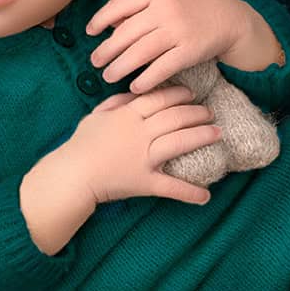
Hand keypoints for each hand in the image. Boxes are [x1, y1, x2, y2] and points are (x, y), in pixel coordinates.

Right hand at [63, 82, 219, 205]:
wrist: (72, 174)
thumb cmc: (81, 144)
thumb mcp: (95, 116)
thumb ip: (115, 103)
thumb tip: (133, 94)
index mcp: (128, 115)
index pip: (160, 99)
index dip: (179, 94)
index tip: (192, 94)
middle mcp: (140, 133)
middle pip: (175, 117)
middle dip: (197, 112)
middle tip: (210, 112)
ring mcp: (144, 157)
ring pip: (180, 142)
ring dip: (202, 136)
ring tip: (217, 133)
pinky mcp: (145, 181)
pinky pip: (171, 186)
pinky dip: (189, 192)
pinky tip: (206, 196)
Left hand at [84, 0, 247, 94]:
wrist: (228, 17)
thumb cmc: (188, 7)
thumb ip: (138, 7)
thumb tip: (108, 24)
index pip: (120, 4)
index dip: (101, 19)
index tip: (90, 32)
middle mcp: (166, 9)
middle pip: (127, 32)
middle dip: (107, 50)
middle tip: (95, 62)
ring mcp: (179, 30)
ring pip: (141, 52)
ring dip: (120, 67)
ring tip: (108, 76)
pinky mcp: (190, 50)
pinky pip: (162, 68)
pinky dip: (146, 79)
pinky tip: (135, 86)